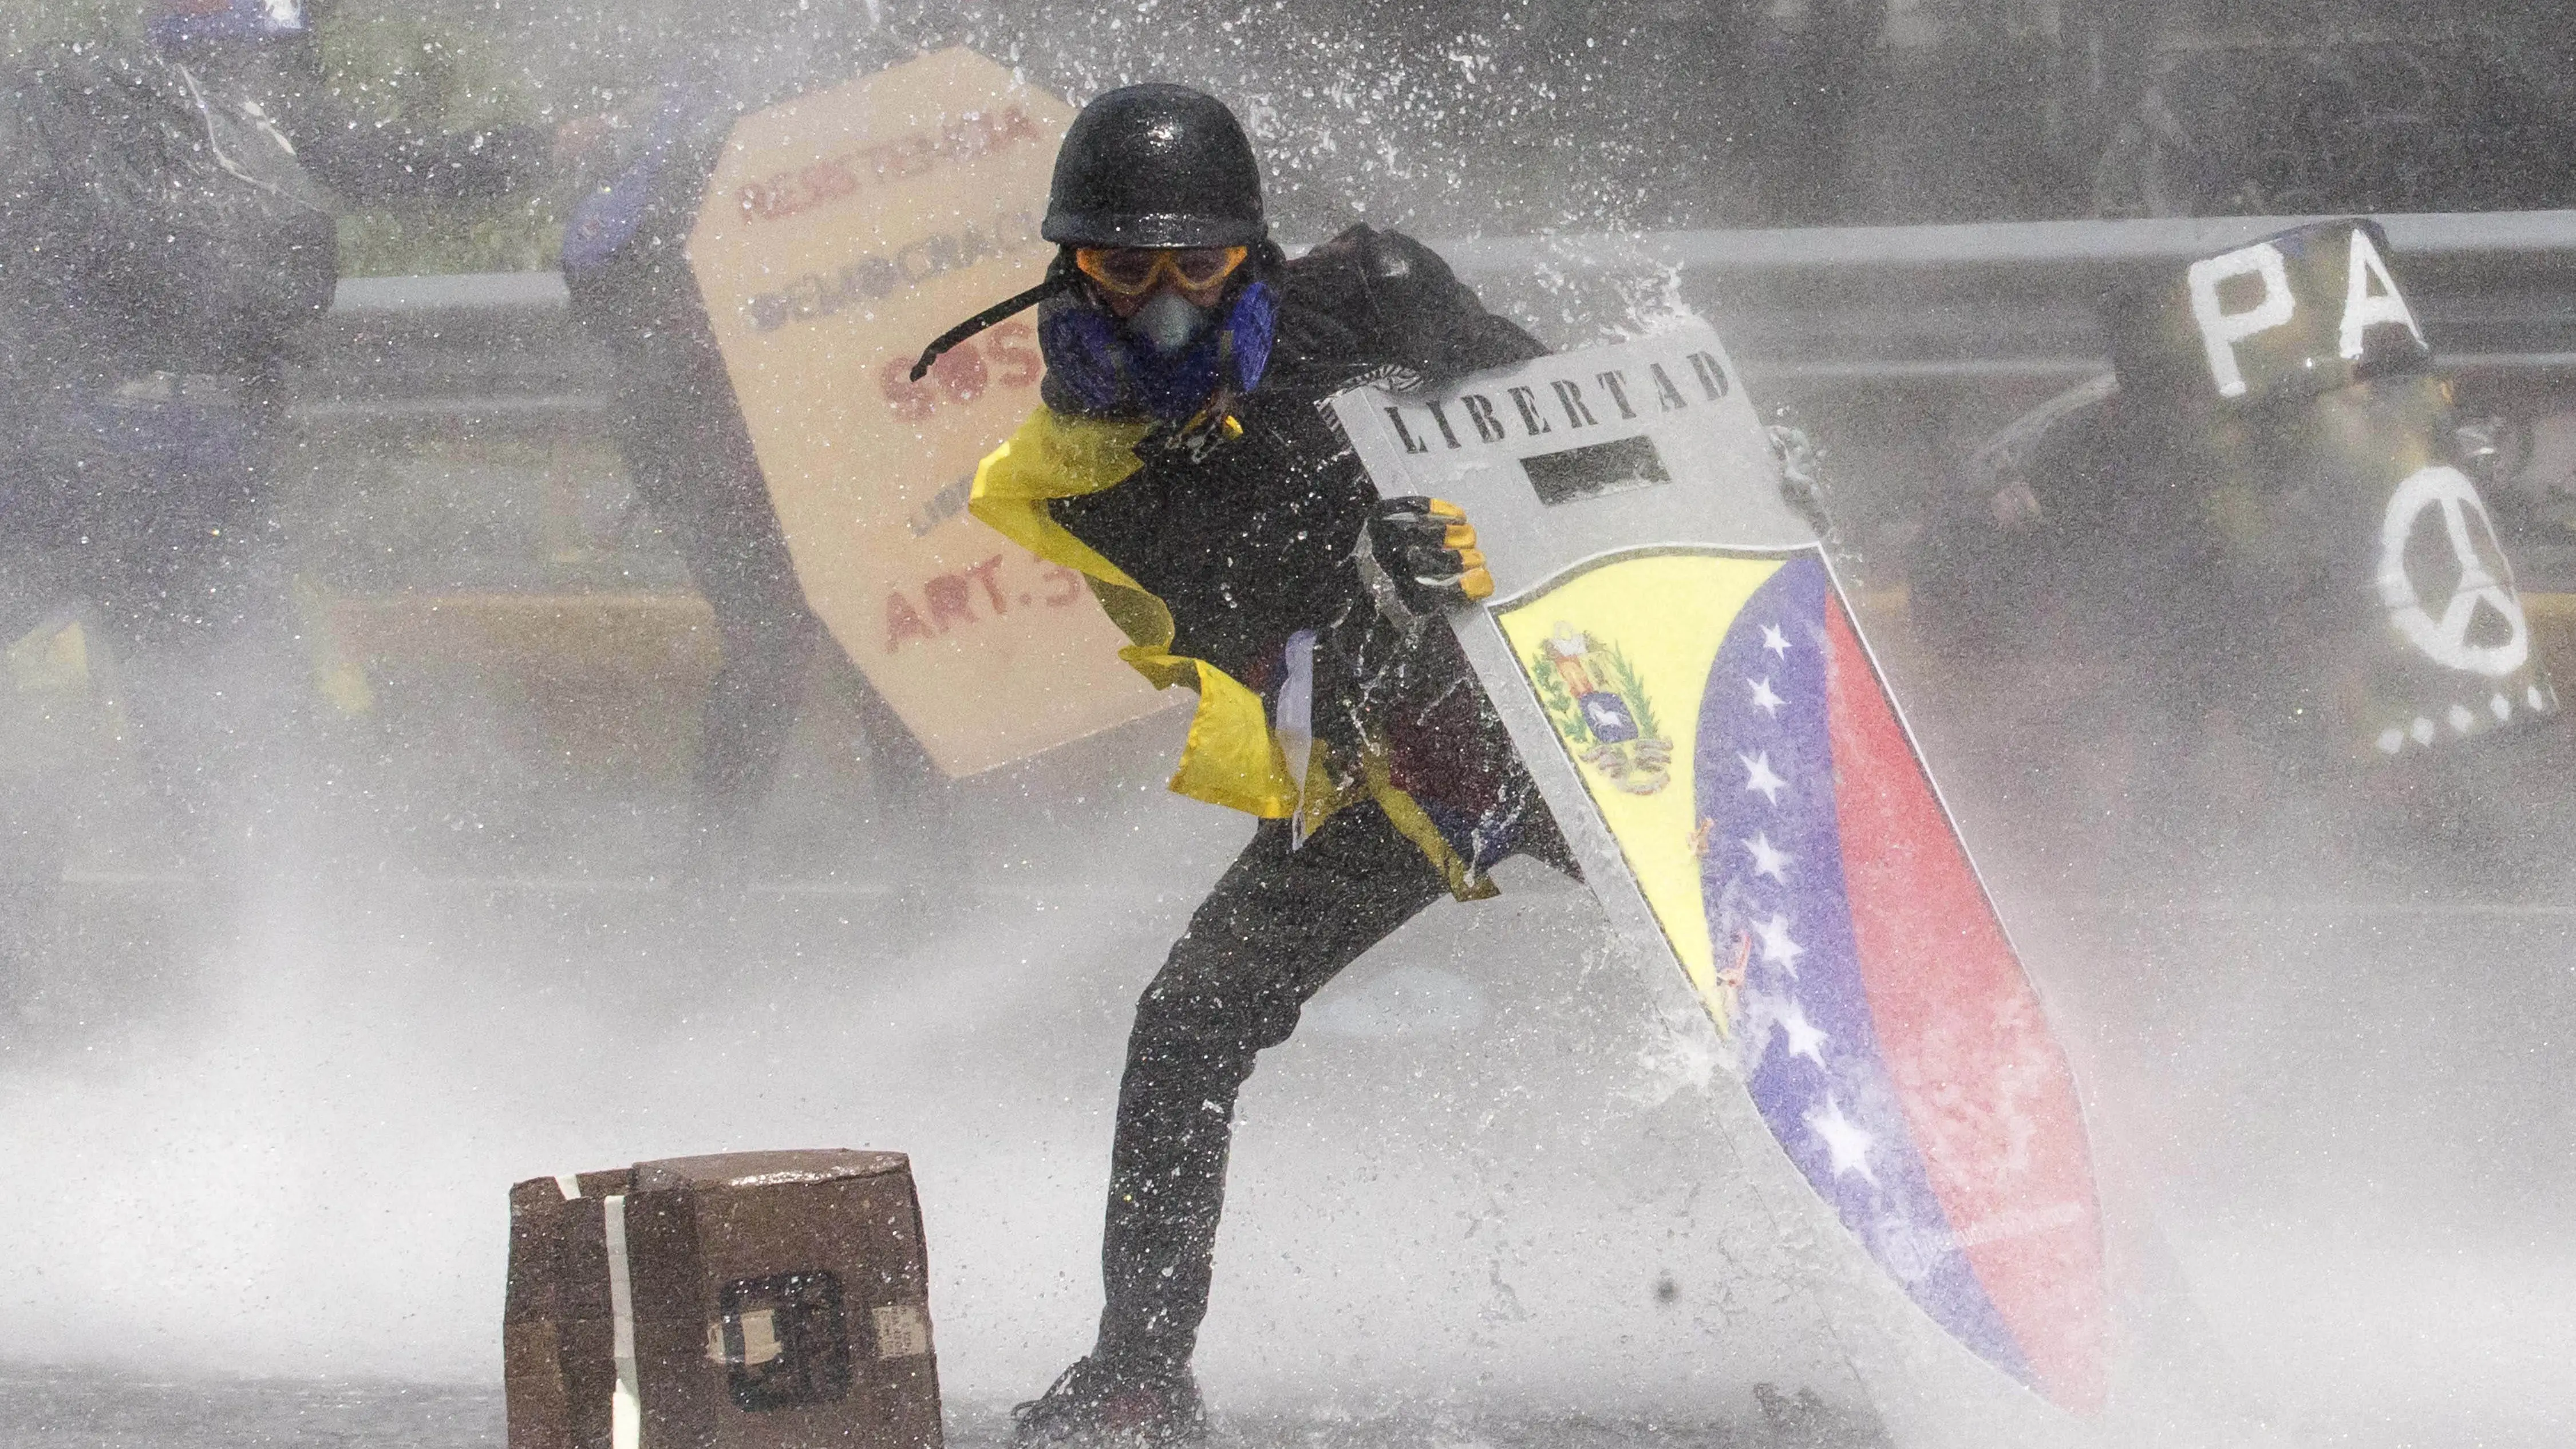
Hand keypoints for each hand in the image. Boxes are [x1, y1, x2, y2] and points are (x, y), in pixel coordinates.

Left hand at [1366, 496, 1492, 611]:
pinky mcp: (1376, 517)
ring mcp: (1379, 538)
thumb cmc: (1379, 602)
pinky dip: (1436, 509)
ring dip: (1452, 534)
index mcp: (1391, 598)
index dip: (1464, 589)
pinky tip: (1457, 515)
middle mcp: (1384, 566)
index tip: (1484, 582)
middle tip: (1479, 558)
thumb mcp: (1402, 617)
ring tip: (1470, 536)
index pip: (1435, 595)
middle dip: (1460, 559)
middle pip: (1430, 561)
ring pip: (1423, 533)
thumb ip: (1436, 609)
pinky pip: (1409, 507)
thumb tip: (1478, 587)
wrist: (1341, 580)